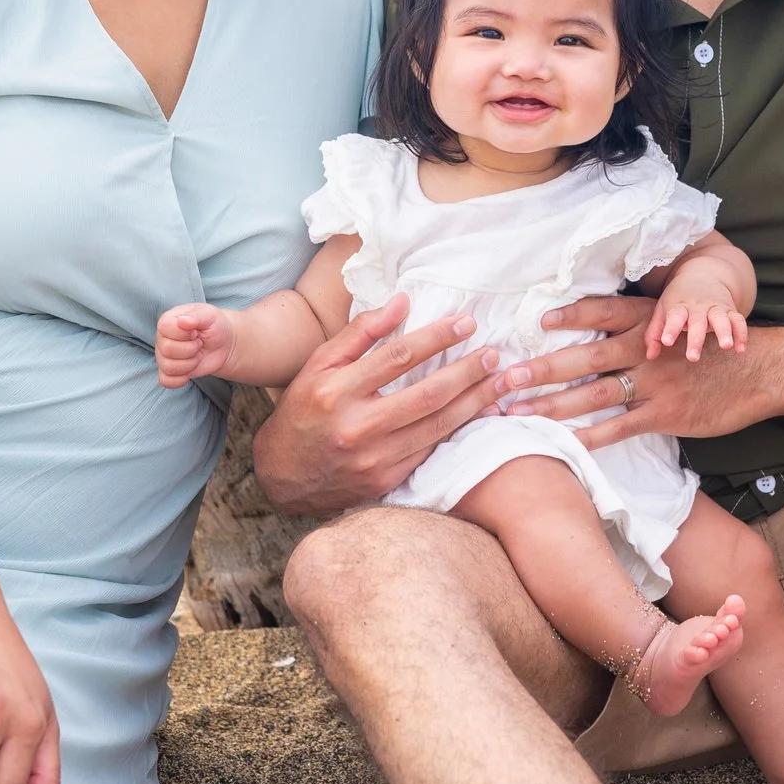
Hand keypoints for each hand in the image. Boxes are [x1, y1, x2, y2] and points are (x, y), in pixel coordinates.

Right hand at [156, 303, 230, 388]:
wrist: (223, 344)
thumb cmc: (214, 326)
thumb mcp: (210, 315)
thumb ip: (197, 316)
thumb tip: (183, 321)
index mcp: (168, 320)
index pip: (165, 327)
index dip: (184, 333)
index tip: (196, 331)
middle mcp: (162, 339)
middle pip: (167, 350)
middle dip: (190, 349)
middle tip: (199, 344)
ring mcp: (163, 357)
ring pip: (168, 367)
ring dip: (190, 364)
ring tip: (197, 355)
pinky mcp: (169, 372)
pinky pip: (166, 381)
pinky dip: (181, 379)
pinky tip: (191, 370)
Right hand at [250, 291, 525, 515]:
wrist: (282, 475)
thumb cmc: (304, 409)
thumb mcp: (319, 364)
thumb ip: (360, 333)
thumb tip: (402, 302)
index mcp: (336, 391)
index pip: (398, 357)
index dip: (436, 337)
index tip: (466, 323)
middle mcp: (356, 427)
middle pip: (427, 395)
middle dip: (468, 372)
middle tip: (495, 354)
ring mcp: (373, 459)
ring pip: (437, 426)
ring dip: (475, 402)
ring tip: (501, 381)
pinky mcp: (386, 481)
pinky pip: (431, 451)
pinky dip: (460, 430)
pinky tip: (481, 413)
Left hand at [514, 295, 782, 448]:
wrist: (760, 369)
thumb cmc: (712, 349)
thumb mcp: (675, 325)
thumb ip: (639, 328)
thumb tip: (599, 331)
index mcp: (646, 321)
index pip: (599, 313)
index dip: (567, 316)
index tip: (533, 321)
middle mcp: (645, 349)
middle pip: (583, 357)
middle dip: (540, 370)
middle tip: (502, 379)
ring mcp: (654, 383)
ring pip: (593, 394)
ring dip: (552, 405)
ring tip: (516, 414)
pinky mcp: (665, 414)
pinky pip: (619, 427)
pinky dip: (589, 436)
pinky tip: (562, 444)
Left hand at [646, 259, 749, 361]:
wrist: (702, 274)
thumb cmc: (678, 299)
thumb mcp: (663, 310)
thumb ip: (654, 334)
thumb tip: (649, 357)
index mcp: (679, 306)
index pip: (674, 317)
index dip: (670, 328)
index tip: (666, 342)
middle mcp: (698, 306)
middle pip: (697, 321)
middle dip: (696, 339)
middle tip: (693, 357)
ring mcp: (716, 308)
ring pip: (721, 319)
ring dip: (725, 332)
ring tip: (726, 346)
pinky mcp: (730, 310)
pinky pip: (738, 320)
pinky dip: (741, 334)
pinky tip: (741, 350)